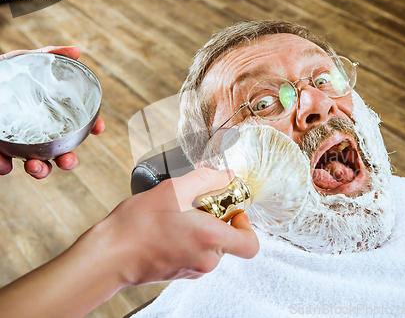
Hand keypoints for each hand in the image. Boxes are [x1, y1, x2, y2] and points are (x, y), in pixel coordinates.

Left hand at [0, 46, 104, 178]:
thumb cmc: (3, 74)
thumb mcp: (23, 61)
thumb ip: (47, 56)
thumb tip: (75, 51)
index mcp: (47, 115)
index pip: (74, 125)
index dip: (90, 128)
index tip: (98, 128)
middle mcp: (34, 131)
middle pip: (59, 152)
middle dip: (68, 160)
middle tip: (67, 160)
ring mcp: (15, 143)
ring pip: (35, 164)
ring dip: (41, 170)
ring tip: (35, 165)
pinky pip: (3, 165)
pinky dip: (5, 166)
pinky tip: (5, 162)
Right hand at [0, 167, 258, 317]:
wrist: (109, 255)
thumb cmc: (138, 226)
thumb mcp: (175, 189)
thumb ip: (208, 179)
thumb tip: (226, 175)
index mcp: (212, 241)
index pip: (251, 243)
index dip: (245, 223)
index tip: (230, 209)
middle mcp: (207, 260)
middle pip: (228, 240)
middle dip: (216, 219)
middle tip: (197, 203)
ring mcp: (192, 270)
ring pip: (209, 246)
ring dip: (200, 228)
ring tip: (177, 212)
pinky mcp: (178, 272)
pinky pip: (193, 253)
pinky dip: (187, 238)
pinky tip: (167, 225)